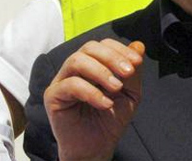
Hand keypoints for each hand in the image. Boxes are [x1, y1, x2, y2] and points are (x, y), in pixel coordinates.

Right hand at [43, 39, 144, 160]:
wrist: (97, 147)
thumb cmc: (111, 119)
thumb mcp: (130, 93)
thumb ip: (134, 71)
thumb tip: (138, 45)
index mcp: (93, 64)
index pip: (104, 44)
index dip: (121, 49)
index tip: (137, 63)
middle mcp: (75, 68)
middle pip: (89, 47)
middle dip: (112, 57)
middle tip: (128, 73)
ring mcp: (62, 80)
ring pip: (77, 60)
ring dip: (101, 72)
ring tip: (116, 88)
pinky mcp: (53, 96)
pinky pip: (70, 84)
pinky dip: (91, 92)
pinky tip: (105, 104)